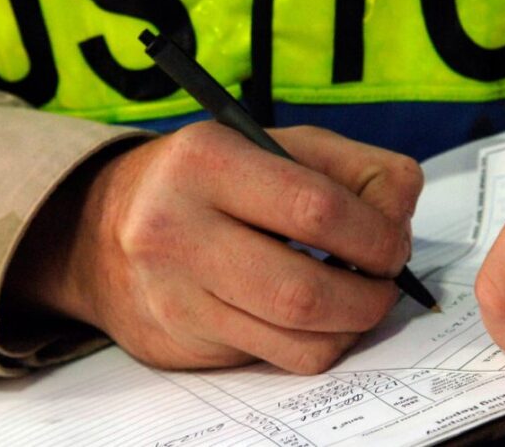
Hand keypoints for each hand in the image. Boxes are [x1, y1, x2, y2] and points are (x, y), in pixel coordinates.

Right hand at [9, 123, 422, 373]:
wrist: (104, 229)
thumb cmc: (210, 180)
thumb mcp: (277, 144)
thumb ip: (354, 167)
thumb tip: (400, 215)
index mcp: (207, 161)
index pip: (317, 209)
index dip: (377, 235)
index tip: (393, 245)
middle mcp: (176, 227)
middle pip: (305, 290)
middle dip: (370, 296)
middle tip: (384, 283)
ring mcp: (174, 292)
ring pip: (295, 339)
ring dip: (351, 326)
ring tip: (357, 299)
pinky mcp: (180, 339)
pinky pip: (276, 359)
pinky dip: (317, 344)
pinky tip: (317, 318)